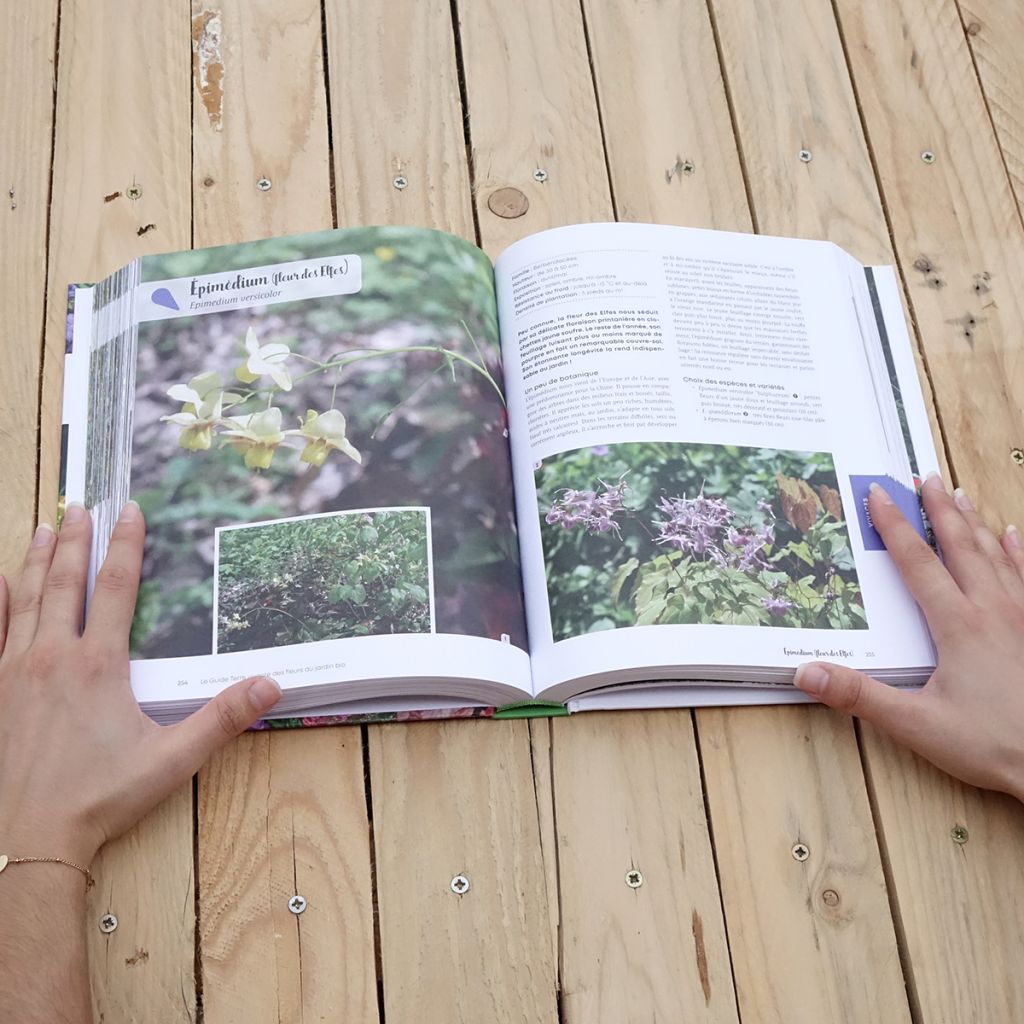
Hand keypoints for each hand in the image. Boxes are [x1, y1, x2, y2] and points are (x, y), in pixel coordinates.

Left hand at [0, 502, 281, 865]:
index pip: (114, 588)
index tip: (128, 511)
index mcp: (97, 664)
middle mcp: (52, 656)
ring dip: (37, 558)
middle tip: (81, 504)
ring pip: (26, 598)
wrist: (25, 838)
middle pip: (64, 582)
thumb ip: (222, 719)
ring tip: (46, 525)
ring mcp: (13, 671)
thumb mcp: (171, 760)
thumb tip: (271, 684)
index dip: (123, 546)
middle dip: (76, 540)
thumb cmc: (99, 798)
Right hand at [794, 475, 1023, 800]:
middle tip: (924, 476)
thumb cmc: (995, 744)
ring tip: (960, 494)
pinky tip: (1013, 534)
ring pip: (997, 554)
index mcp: (958, 625)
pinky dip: (1018, 551)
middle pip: (960, 545)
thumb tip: (805, 671)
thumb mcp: (918, 725)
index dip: (894, 526)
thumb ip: (860, 696)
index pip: (917, 563)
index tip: (879, 494)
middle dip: (938, 509)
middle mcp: (994, 609)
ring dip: (974, 522)